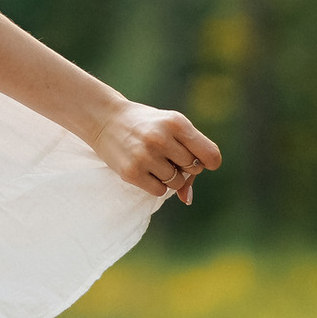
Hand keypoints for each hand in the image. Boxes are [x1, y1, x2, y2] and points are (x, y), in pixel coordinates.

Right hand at [93, 100, 222, 205]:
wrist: (105, 119)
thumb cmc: (146, 125)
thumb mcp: (170, 129)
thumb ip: (188, 156)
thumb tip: (188, 199)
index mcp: (177, 123)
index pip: (211, 155)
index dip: (208, 161)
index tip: (198, 159)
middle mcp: (161, 138)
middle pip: (193, 169)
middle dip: (185, 166)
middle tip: (169, 155)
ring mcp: (145, 156)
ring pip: (177, 183)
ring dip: (169, 177)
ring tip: (154, 161)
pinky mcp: (131, 172)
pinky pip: (159, 191)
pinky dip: (156, 185)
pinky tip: (145, 169)